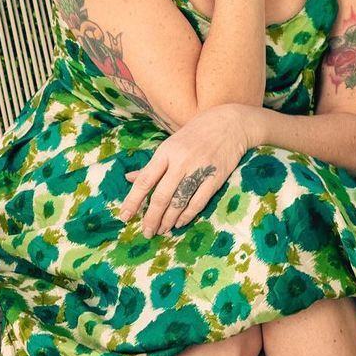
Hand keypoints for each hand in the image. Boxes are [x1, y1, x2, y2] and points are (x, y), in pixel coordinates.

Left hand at [119, 104, 252, 236]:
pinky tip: (179, 223)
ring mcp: (199, 170)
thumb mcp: (170, 145)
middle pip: (161, 196)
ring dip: (168, 220)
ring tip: (162, 230)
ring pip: (179, 202)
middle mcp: (180, 162)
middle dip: (151, 218)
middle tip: (146, 232)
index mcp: (165, 152)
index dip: (133, 201)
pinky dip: (187, 215)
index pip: (145, 180)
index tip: (124, 217)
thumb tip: (129, 178)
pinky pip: (198, 202)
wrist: (230, 123)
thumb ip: (151, 165)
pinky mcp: (215, 178)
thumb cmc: (195, 134)